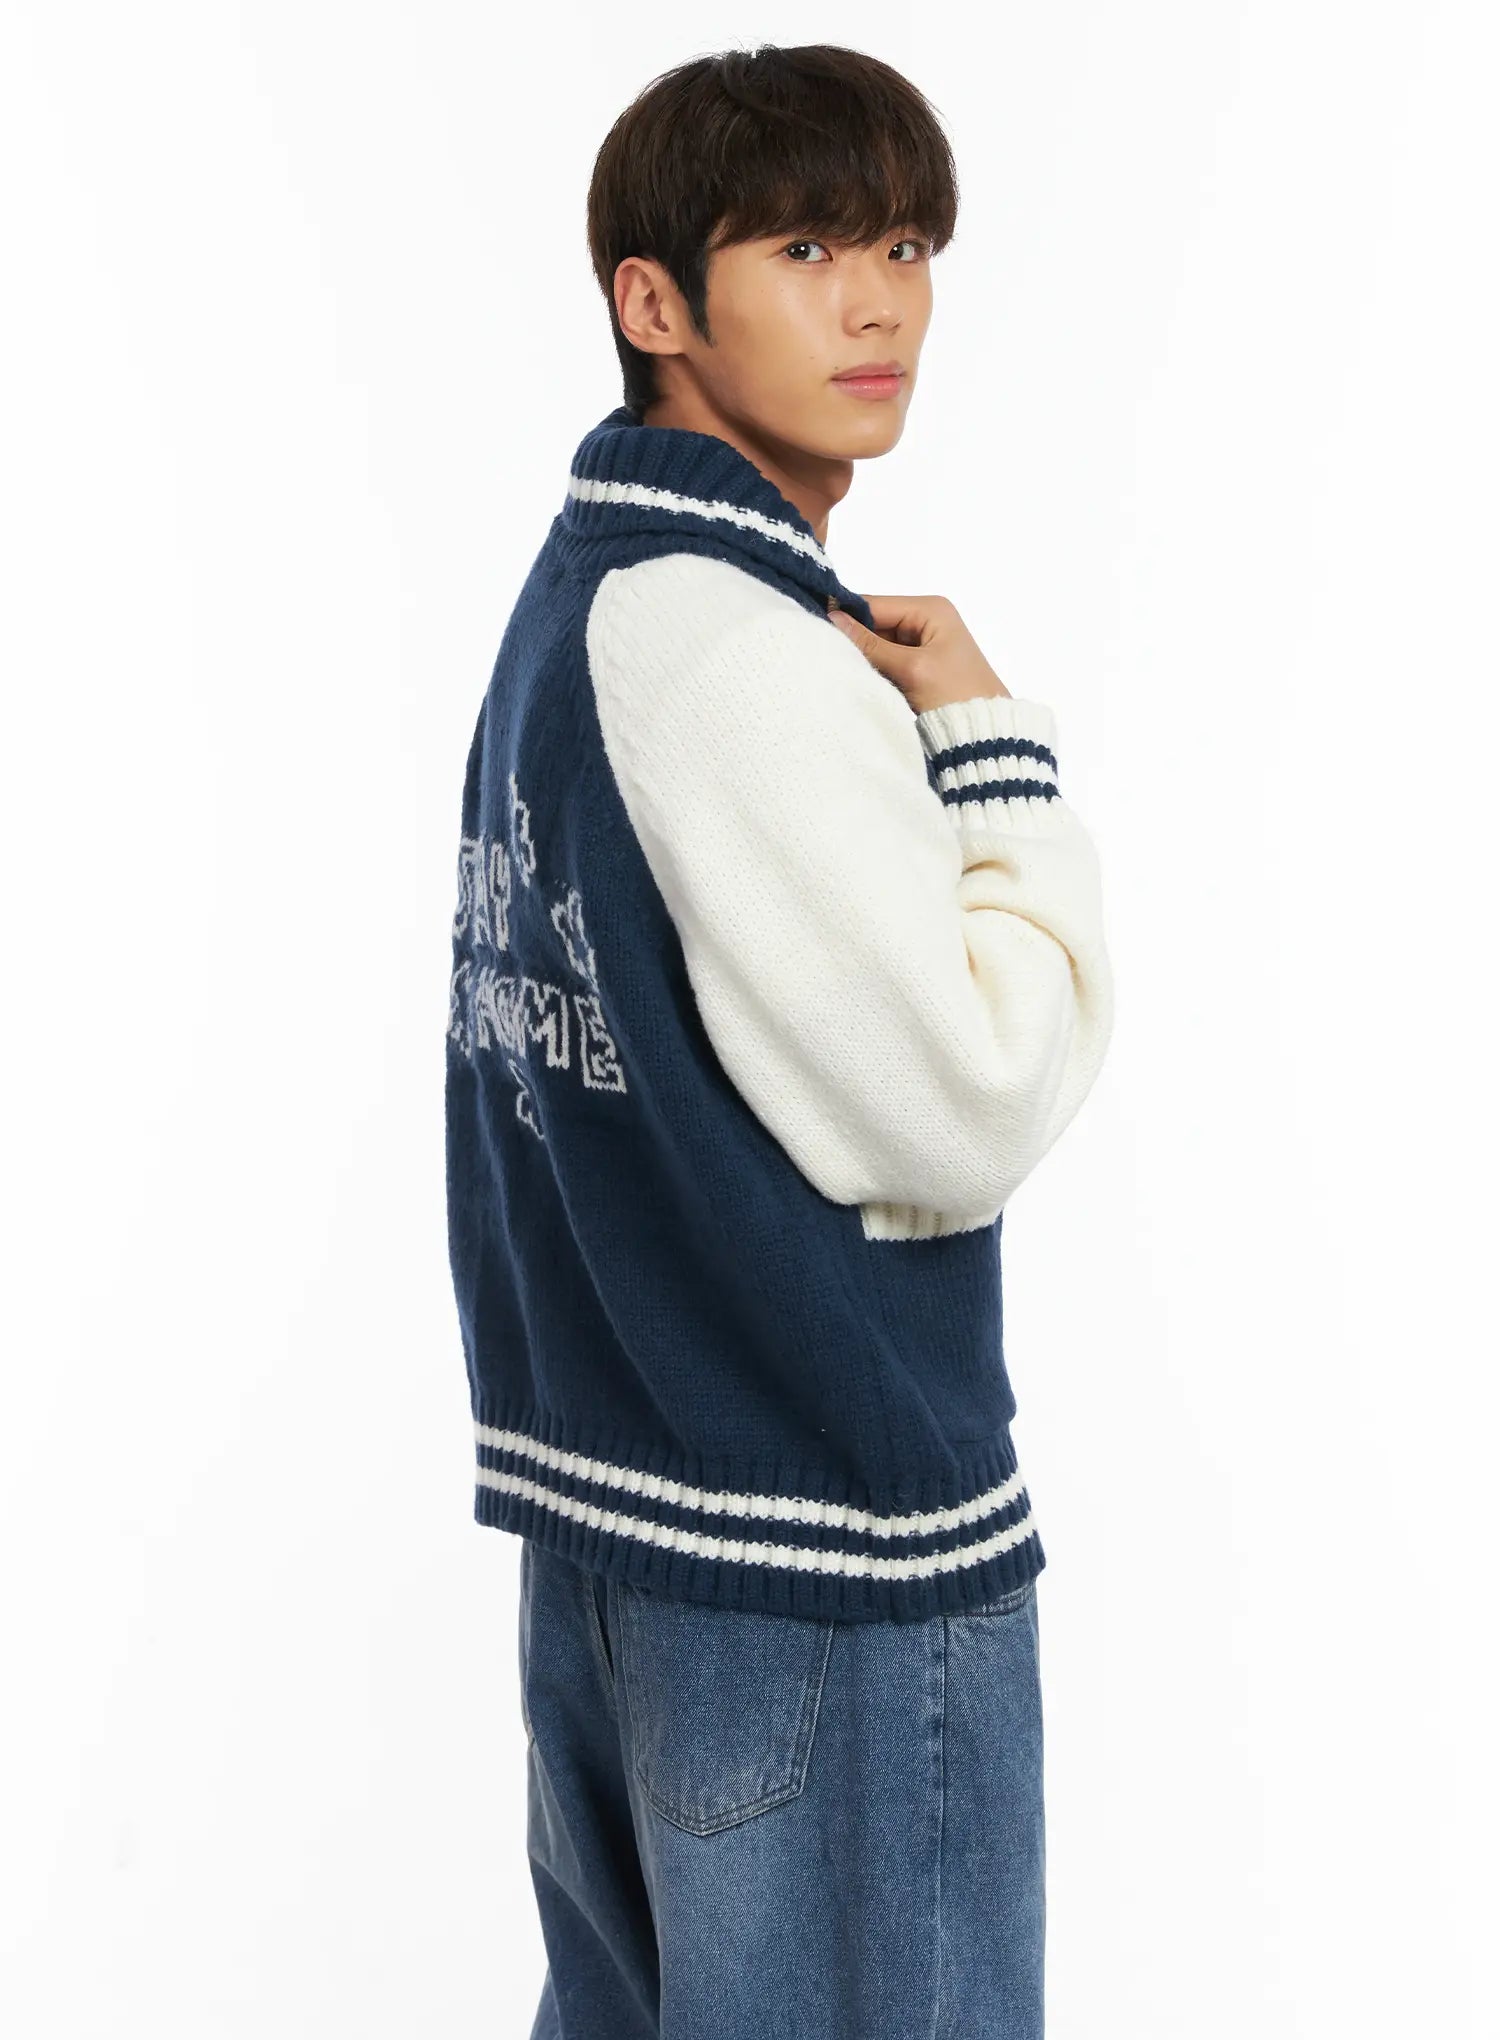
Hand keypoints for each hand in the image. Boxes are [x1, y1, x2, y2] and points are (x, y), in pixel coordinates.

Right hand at [827, 593, 1011, 715]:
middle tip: (825, 655)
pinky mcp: (918, 666)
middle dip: (854, 640)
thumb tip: (831, 618)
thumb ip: (870, 644)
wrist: (984, 734)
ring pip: (878, 645)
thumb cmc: (954, 695)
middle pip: (874, 624)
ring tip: (839, 668)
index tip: (815, 631)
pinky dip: (875, 670)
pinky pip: (887, 662)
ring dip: (863, 658)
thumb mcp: (911, 668)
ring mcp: (922, 644)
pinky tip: (860, 678)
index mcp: (930, 609)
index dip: (845, 616)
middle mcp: (926, 620)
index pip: (874, 604)